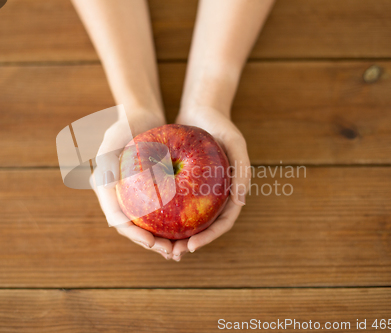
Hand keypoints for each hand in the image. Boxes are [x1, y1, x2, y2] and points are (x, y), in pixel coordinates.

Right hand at [90, 107, 175, 259]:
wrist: (139, 113)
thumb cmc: (124, 123)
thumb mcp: (113, 138)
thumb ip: (107, 161)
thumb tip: (104, 186)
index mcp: (106, 189)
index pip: (118, 219)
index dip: (134, 235)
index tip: (153, 243)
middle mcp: (119, 196)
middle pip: (134, 227)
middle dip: (151, 243)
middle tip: (172, 253)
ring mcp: (134, 194)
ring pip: (148, 223)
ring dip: (163, 238)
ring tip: (181, 249)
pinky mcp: (149, 191)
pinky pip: (160, 210)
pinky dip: (171, 222)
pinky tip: (187, 230)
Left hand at [172, 106, 250, 260]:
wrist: (201, 109)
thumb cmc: (221, 124)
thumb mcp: (235, 142)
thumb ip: (242, 170)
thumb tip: (242, 202)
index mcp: (231, 193)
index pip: (222, 223)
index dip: (209, 238)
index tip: (191, 247)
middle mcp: (215, 196)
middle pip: (204, 228)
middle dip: (189, 243)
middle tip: (171, 253)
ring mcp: (199, 192)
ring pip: (188, 220)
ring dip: (175, 235)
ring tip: (158, 245)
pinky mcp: (183, 184)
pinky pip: (174, 203)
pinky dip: (165, 214)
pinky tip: (148, 221)